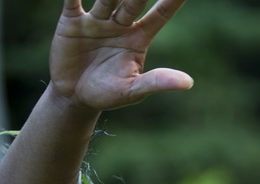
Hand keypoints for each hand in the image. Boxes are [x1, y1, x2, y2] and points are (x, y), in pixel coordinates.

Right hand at [50, 0, 192, 111]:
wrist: (75, 97)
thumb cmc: (109, 94)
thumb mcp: (134, 90)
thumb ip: (158, 82)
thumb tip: (189, 83)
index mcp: (139, 38)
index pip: (160, 15)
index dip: (172, 2)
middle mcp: (120, 25)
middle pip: (133, 2)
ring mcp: (97, 21)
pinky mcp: (71, 21)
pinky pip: (72, 1)